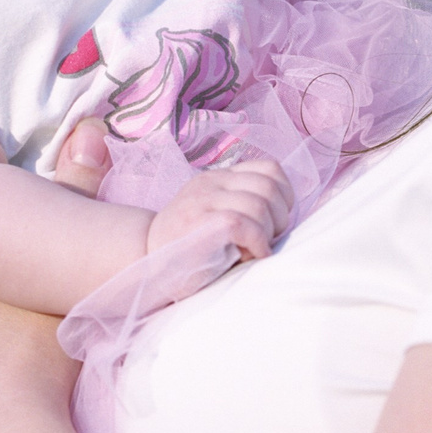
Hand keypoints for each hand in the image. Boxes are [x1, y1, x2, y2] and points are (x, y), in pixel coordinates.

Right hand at [147, 159, 292, 260]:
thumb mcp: (217, 217)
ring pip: (260, 204)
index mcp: (219, 178)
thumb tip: (285, 218)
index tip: (277, 221)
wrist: (146, 264)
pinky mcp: (200, 223)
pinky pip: (244, 223)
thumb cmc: (190, 249)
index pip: (269, 169)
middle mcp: (210, 182)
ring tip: (256, 249)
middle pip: (269, 187)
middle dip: (281, 218)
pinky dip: (258, 243)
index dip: (285, 196)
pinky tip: (252, 255)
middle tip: (267, 240)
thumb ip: (244, 207)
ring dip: (268, 232)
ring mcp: (202, 200)